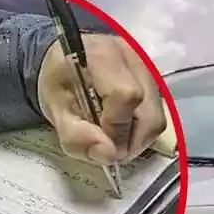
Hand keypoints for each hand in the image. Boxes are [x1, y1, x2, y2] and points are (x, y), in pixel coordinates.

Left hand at [37, 33, 167, 166]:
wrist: (71, 58)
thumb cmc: (61, 81)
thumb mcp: (56, 111)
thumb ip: (76, 135)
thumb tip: (109, 155)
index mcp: (103, 58)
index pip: (125, 96)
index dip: (116, 127)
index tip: (100, 141)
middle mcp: (135, 60)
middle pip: (150, 113)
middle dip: (131, 141)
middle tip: (109, 148)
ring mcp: (150, 71)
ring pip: (157, 118)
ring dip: (137, 138)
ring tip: (114, 137)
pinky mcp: (156, 82)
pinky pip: (157, 115)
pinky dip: (141, 129)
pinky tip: (122, 127)